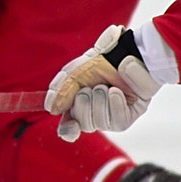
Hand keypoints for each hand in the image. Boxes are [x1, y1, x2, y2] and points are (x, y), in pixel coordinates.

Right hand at [45, 26, 163, 140]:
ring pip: (99, 124)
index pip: (70, 127)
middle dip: (83, 104)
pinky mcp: (129, 116)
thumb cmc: (103, 59)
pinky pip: (117, 122)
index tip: (70, 127)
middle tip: (90, 88)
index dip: (68, 130)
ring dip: (99, 101)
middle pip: (83, 124)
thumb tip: (51, 109)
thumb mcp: (75, 72)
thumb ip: (62, 90)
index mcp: (79, 103)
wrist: (129, 51)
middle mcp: (96, 112)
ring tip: (106, 86)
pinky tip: (116, 92)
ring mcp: (113, 115)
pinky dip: (114, 104)